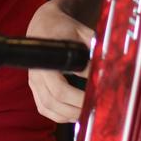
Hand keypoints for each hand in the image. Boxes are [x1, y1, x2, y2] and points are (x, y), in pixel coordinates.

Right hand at [26, 0, 95, 122]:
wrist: (45, 24)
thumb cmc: (65, 28)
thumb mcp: (82, 33)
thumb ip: (93, 49)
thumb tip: (106, 70)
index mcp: (46, 60)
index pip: (60, 88)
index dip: (79, 98)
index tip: (97, 98)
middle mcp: (36, 73)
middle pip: (54, 101)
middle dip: (76, 109)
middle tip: (95, 110)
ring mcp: (34, 82)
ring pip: (47, 107)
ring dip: (68, 115)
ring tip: (87, 114)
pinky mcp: (35, 88)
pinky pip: (44, 108)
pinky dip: (59, 116)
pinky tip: (74, 114)